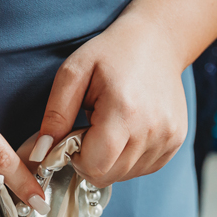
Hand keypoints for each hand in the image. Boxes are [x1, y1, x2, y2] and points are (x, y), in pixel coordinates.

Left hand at [30, 19, 188, 187]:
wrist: (158, 41)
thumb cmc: (111, 53)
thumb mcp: (74, 72)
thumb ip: (55, 114)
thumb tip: (40, 152)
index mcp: (124, 111)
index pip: (94, 166)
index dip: (77, 158)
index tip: (75, 136)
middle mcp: (151, 129)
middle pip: (108, 175)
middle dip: (91, 160)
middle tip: (91, 130)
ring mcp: (167, 138)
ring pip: (125, 175)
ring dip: (110, 160)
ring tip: (110, 127)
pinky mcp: (175, 141)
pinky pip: (143, 168)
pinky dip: (128, 158)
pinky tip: (127, 132)